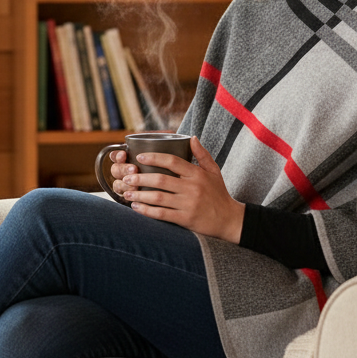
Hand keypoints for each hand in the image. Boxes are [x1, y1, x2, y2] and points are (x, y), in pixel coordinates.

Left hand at [118, 137, 244, 242]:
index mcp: (197, 174)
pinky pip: (162, 214)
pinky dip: (147, 211)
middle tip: (127, 177)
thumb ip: (202, 155)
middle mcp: (192, 188)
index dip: (154, 157)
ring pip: (159, 198)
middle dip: (140, 178)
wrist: (229, 220)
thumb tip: (192, 137)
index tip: (139, 157)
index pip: (173, 161)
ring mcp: (189, 204)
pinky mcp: (186, 219)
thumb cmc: (219, 194)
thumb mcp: (214, 171)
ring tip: (127, 192)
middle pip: (161, 180)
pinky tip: (136, 207)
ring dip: (140, 195)